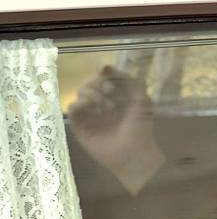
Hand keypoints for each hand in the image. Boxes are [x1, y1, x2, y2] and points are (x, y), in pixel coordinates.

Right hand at [68, 65, 164, 194]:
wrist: (134, 152)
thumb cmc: (140, 128)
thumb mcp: (141, 99)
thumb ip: (128, 80)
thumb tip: (105, 66)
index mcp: (115, 98)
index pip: (102, 78)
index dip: (104, 75)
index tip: (111, 80)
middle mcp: (100, 105)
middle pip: (89, 83)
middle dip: (98, 83)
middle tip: (110, 93)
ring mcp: (90, 115)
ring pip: (80, 93)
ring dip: (92, 94)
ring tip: (106, 106)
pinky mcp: (80, 127)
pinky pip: (72, 108)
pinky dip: (80, 104)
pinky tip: (93, 108)